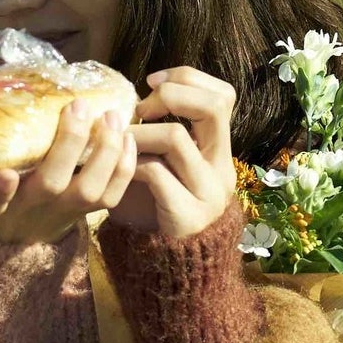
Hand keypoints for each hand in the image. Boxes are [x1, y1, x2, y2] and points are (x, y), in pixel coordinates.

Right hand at [0, 66, 137, 244]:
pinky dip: (125, 167)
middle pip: (52, 184)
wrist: (9, 235)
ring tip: (111, 117)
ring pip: (89, 191)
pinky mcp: (84, 214)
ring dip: (106, 152)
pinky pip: (112, 196)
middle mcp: (28, 208)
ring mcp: (60, 212)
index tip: (6, 175)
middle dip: (70, 144)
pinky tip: (127, 138)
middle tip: (78, 107)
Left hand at [115, 67, 240, 239]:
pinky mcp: (187, 214)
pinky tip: (120, 170)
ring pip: (177, 137)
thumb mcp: (166, 162)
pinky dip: (132, 164)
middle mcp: (222, 167)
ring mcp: (208, 192)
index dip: (188, 79)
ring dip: (139, 133)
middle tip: (140, 109)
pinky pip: (157, 174)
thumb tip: (135, 95)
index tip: (152, 82)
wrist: (168, 264)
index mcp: (220, 149)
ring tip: (118, 142)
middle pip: (214, 106)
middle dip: (172, 96)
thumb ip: (163, 131)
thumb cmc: (157, 205)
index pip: (224, 96)